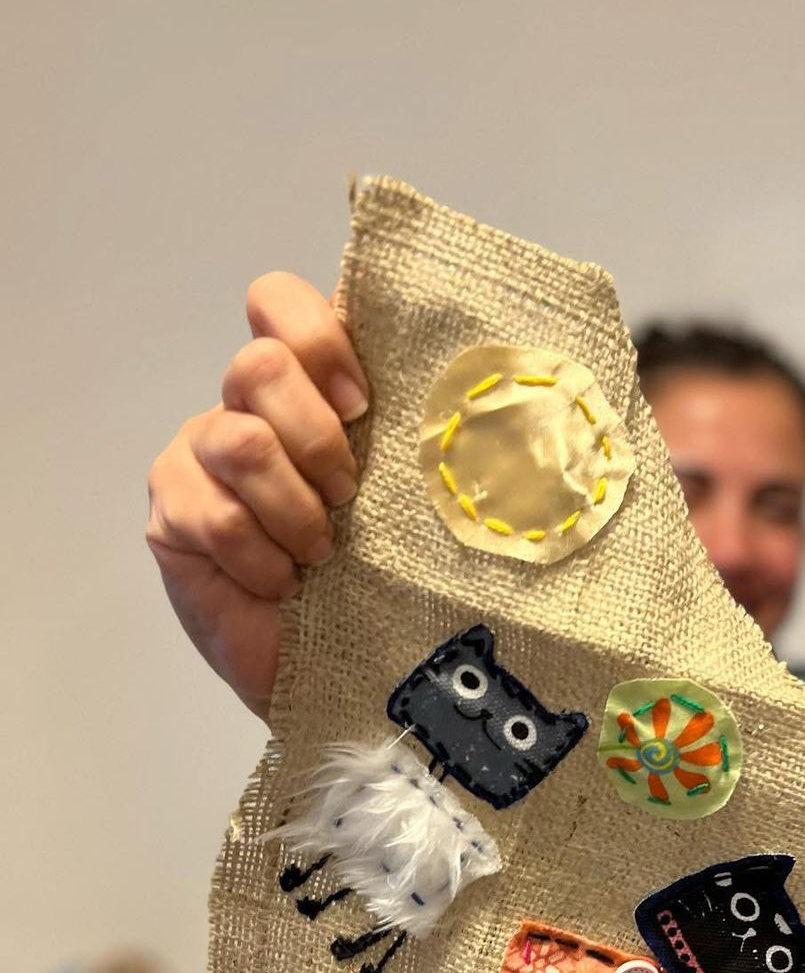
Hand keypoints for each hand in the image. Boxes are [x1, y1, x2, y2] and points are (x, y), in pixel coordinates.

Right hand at [146, 272, 370, 718]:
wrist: (343, 669)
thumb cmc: (383, 573)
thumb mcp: (410, 492)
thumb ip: (412, 427)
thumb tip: (462, 386)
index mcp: (304, 386)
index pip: (277, 303)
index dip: (317, 337)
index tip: (364, 404)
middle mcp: (244, 407)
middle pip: (257, 366)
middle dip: (318, 438)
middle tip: (349, 496)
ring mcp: (199, 458)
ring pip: (240, 442)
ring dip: (295, 508)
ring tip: (320, 555)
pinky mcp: (173, 516)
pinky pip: (217, 518)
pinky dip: (264, 559)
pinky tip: (282, 585)